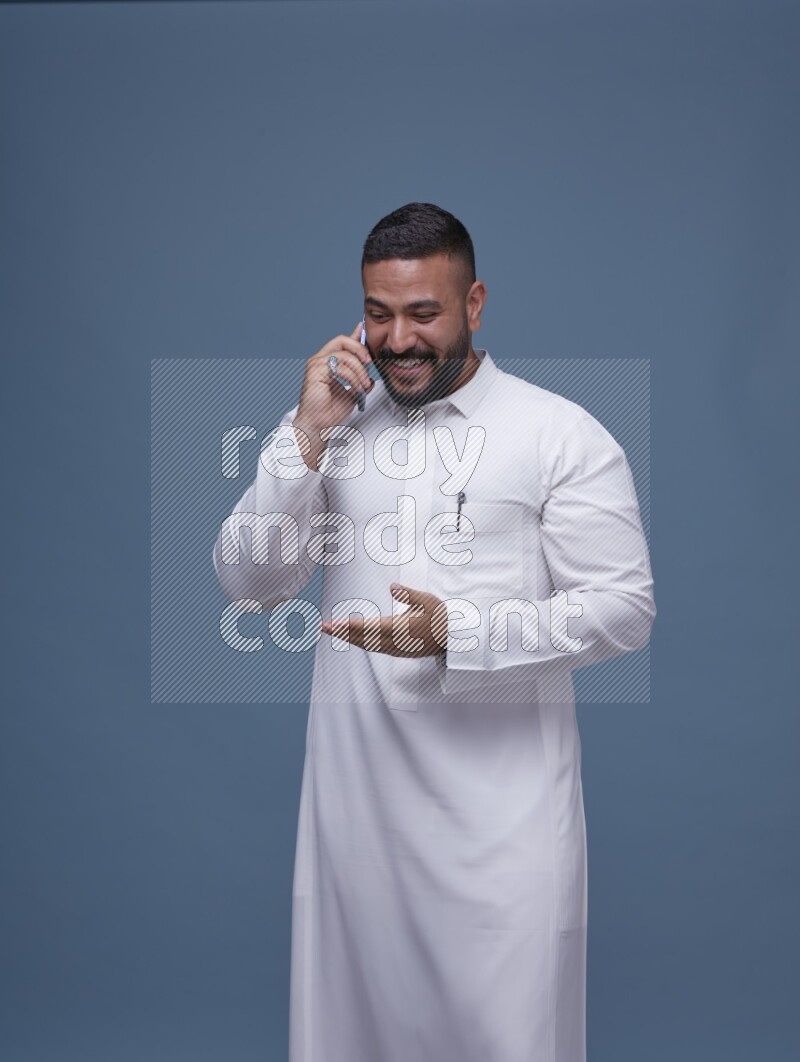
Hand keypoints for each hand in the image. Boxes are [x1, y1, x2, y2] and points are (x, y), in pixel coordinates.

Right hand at [293, 322, 373, 467]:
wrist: (318, 425)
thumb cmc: (329, 411)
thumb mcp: (352, 391)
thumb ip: (360, 380)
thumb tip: (371, 376)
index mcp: (326, 362)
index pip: (342, 343)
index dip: (356, 336)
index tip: (368, 336)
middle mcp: (319, 360)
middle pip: (342, 340)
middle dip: (360, 349)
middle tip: (369, 362)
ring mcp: (316, 364)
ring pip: (344, 354)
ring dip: (359, 370)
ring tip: (363, 385)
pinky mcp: (315, 371)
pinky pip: (340, 366)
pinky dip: (352, 377)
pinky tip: (356, 388)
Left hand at [320, 584, 448, 657]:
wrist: (452, 639)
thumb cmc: (441, 617)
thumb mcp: (429, 600)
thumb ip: (409, 594)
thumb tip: (392, 586)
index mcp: (401, 628)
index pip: (371, 627)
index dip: (352, 626)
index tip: (335, 623)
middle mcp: (396, 641)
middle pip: (363, 638)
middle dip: (342, 632)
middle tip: (323, 627)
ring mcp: (395, 648)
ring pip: (366, 644)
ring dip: (348, 638)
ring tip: (332, 630)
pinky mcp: (397, 651)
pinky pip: (373, 648)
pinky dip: (359, 642)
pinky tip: (351, 638)